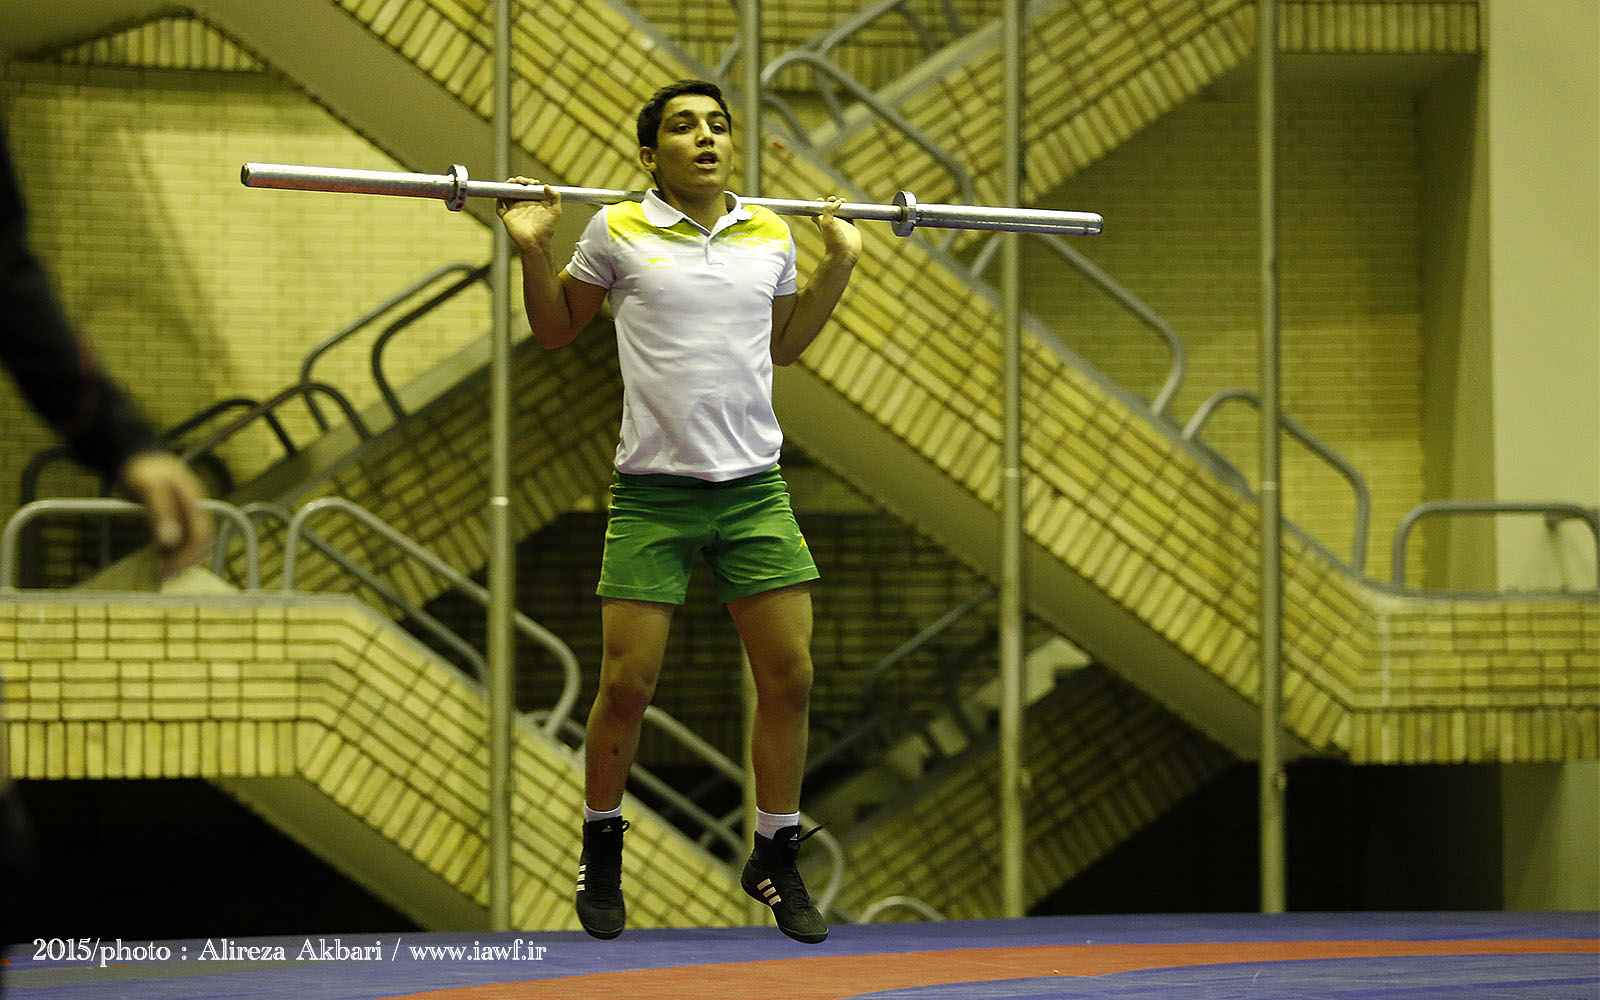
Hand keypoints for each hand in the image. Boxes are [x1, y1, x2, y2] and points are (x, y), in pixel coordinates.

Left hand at [117, 450, 211, 576]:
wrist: (136, 452)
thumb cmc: (142, 468)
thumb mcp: (148, 488)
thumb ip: (160, 512)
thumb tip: (169, 541)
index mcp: (193, 500)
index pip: (201, 533)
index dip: (188, 554)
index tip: (167, 569)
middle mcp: (195, 507)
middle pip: (201, 540)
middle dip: (185, 560)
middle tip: (162, 575)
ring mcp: (187, 510)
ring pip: (193, 540)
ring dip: (180, 557)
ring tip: (161, 570)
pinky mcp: (177, 514)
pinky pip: (183, 536)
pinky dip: (174, 550)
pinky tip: (160, 557)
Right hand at [496, 177, 560, 254]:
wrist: (536, 243)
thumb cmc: (546, 230)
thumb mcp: (555, 212)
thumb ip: (555, 198)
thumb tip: (546, 185)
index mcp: (534, 204)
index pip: (529, 189)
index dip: (530, 182)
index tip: (533, 182)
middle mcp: (523, 206)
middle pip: (517, 189)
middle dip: (519, 181)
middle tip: (523, 181)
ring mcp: (514, 211)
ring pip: (507, 194)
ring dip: (508, 186)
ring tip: (513, 181)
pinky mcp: (506, 217)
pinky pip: (499, 207)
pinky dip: (498, 199)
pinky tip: (502, 193)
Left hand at [814, 197, 860, 263]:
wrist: (844, 254)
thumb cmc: (833, 241)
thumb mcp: (826, 223)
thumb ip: (829, 210)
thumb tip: (837, 202)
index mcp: (822, 223)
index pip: (817, 212)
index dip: (818, 205)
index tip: (820, 200)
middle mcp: (831, 224)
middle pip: (829, 210)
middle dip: (831, 202)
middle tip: (832, 198)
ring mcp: (841, 226)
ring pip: (841, 212)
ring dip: (841, 204)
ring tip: (843, 200)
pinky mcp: (850, 228)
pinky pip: (850, 216)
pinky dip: (851, 211)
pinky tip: (851, 207)